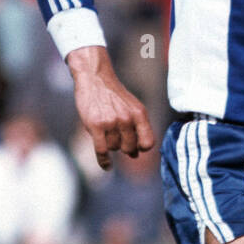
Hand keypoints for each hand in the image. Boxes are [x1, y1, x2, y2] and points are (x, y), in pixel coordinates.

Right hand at [66, 45, 154, 169]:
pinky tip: (107, 166)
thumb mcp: (131, 107)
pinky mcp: (96, 125)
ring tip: (105, 131)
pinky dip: (104, 161)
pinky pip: (102, 151)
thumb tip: (137, 155)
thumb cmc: (113, 95)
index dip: (142, 148)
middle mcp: (127, 118)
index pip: (148, 143)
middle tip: (116, 136)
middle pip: (129, 148)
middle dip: (124, 146)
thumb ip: (136, 128)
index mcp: (139, 114)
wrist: (95, 78)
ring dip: (110, 144)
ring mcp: (111, 122)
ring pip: (114, 148)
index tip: (136, 148)